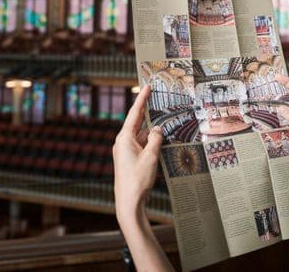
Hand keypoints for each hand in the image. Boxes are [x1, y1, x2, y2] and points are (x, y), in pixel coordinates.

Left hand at [113, 84, 162, 223]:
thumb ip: (156, 139)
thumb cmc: (137, 179)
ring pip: (142, 135)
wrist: (129, 201)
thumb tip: (158, 129)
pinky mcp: (130, 158)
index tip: (147, 86)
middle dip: (148, 112)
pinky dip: (151, 141)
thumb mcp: (151, 156)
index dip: (142, 99)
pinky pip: (142, 144)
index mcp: (124, 138)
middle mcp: (123, 142)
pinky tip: (162, 140)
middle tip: (157, 98)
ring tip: (165, 121)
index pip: (135, 113)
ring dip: (153, 130)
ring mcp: (126, 151)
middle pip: (138, 122)